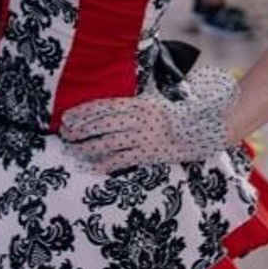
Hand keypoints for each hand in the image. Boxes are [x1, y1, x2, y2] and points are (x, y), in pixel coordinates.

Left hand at [60, 66, 238, 171]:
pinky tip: (94, 165)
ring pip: (110, 140)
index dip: (84, 111)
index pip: (105, 106)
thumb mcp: (154, 103)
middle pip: (103, 122)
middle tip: (65, 132)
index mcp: (140, 103)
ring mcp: (146, 136)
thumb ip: (133, 104)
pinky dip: (108, 162)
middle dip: (81, 128)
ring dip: (89, 145)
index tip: (68, 116)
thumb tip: (110, 105)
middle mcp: (140, 118)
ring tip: (74, 148)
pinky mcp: (151, 153)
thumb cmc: (175, 116)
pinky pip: (125, 158)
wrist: (203, 129)